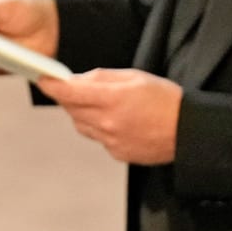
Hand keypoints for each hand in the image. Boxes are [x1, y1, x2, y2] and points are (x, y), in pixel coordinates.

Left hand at [37, 70, 183, 164]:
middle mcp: (108, 123)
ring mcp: (110, 141)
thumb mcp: (135, 77)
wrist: (187, 131)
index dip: (52, 85)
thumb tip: (77, 79)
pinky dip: (99, 127)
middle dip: (69, 97)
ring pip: (81, 125)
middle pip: (71, 109)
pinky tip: (117, 121)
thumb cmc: (165, 100)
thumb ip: (102, 78)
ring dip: (83, 113)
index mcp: (112, 99)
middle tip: (76, 88)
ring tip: (104, 104)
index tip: (43, 79)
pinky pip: (97, 138)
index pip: (70, 92)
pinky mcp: (116, 153)